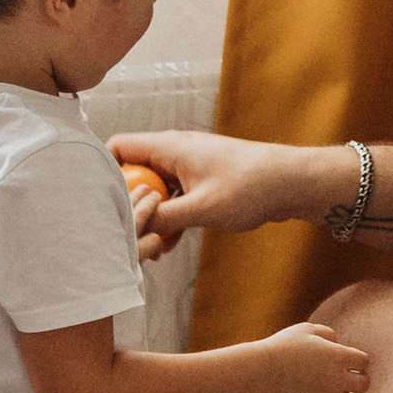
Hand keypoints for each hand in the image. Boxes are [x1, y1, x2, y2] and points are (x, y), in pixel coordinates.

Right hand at [108, 128, 305, 254]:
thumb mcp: (201, 209)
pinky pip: (173, 198)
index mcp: (168, 147)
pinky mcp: (201, 181)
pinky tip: (172, 243)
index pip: (117, 147)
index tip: (100, 202)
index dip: (103, 172)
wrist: (291, 182)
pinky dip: (169, 218)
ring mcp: (188, 166)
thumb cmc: (251, 186)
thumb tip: (133, 228)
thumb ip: (163, 218)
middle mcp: (174, 152)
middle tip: (129, 232)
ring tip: (153, 244)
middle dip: (128, 203)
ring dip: (151, 216)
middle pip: (133, 173)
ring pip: (154, 190)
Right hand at [260, 318, 371, 392]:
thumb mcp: (307, 329)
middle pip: (364, 384)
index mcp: (338, 356)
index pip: (364, 361)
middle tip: (346, 377)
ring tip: (337, 392)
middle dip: (358, 380)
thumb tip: (337, 343)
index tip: (347, 360)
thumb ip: (327, 334)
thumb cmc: (283, 345)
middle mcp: (336, 377)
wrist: (263, 369)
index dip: (358, 361)